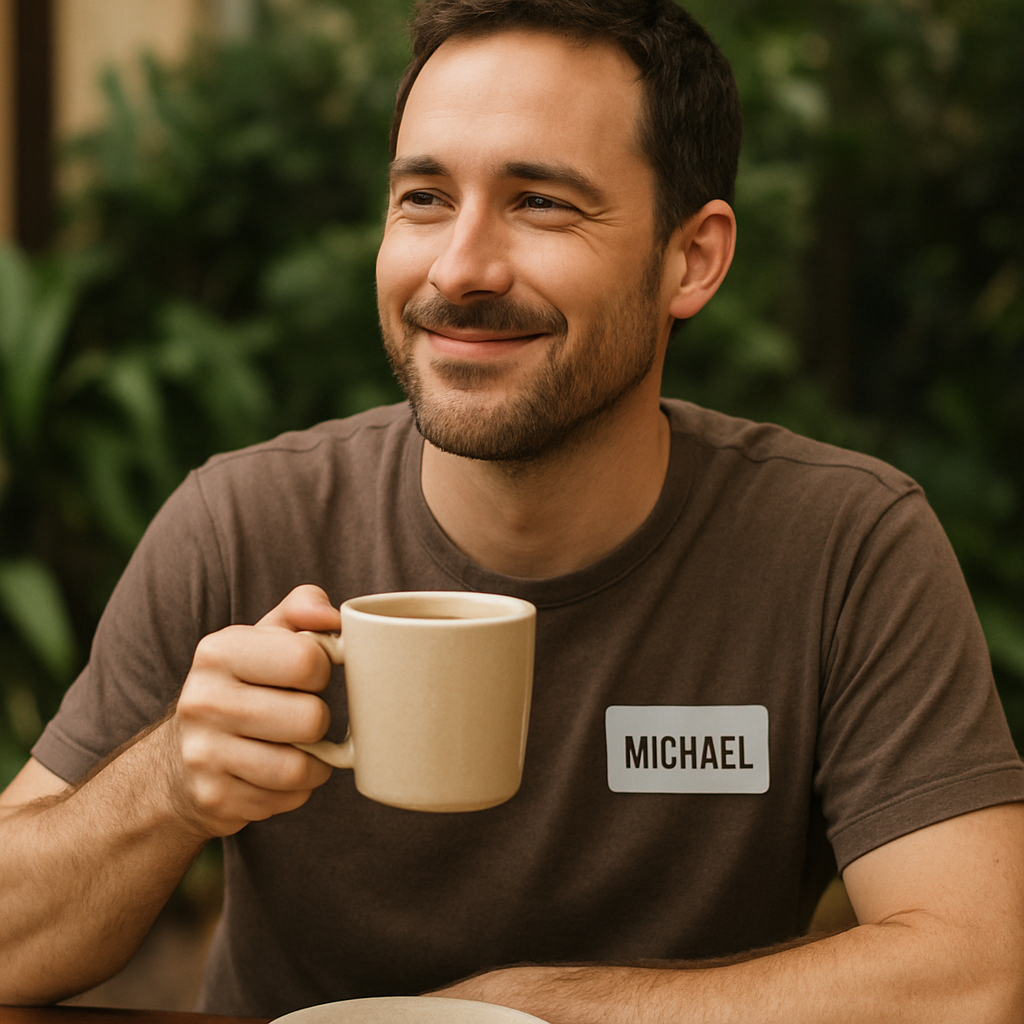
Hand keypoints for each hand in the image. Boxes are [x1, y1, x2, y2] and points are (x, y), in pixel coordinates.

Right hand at [165, 585, 340, 837]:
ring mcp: (203, 754)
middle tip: (301, 716)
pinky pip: (288, 797)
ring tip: (296, 746)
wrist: (183, 760)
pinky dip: (296, 789)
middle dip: (318, 719)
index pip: (307, 659)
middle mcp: (202, 701)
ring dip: (314, 760)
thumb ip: (301, 610)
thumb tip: (333, 616)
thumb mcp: (263, 639)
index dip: (321, 670)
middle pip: (311, 718)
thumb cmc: (243, 687)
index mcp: (218, 651)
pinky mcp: (214, 798)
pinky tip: (276, 773)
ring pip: (300, 766)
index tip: (306, 676)